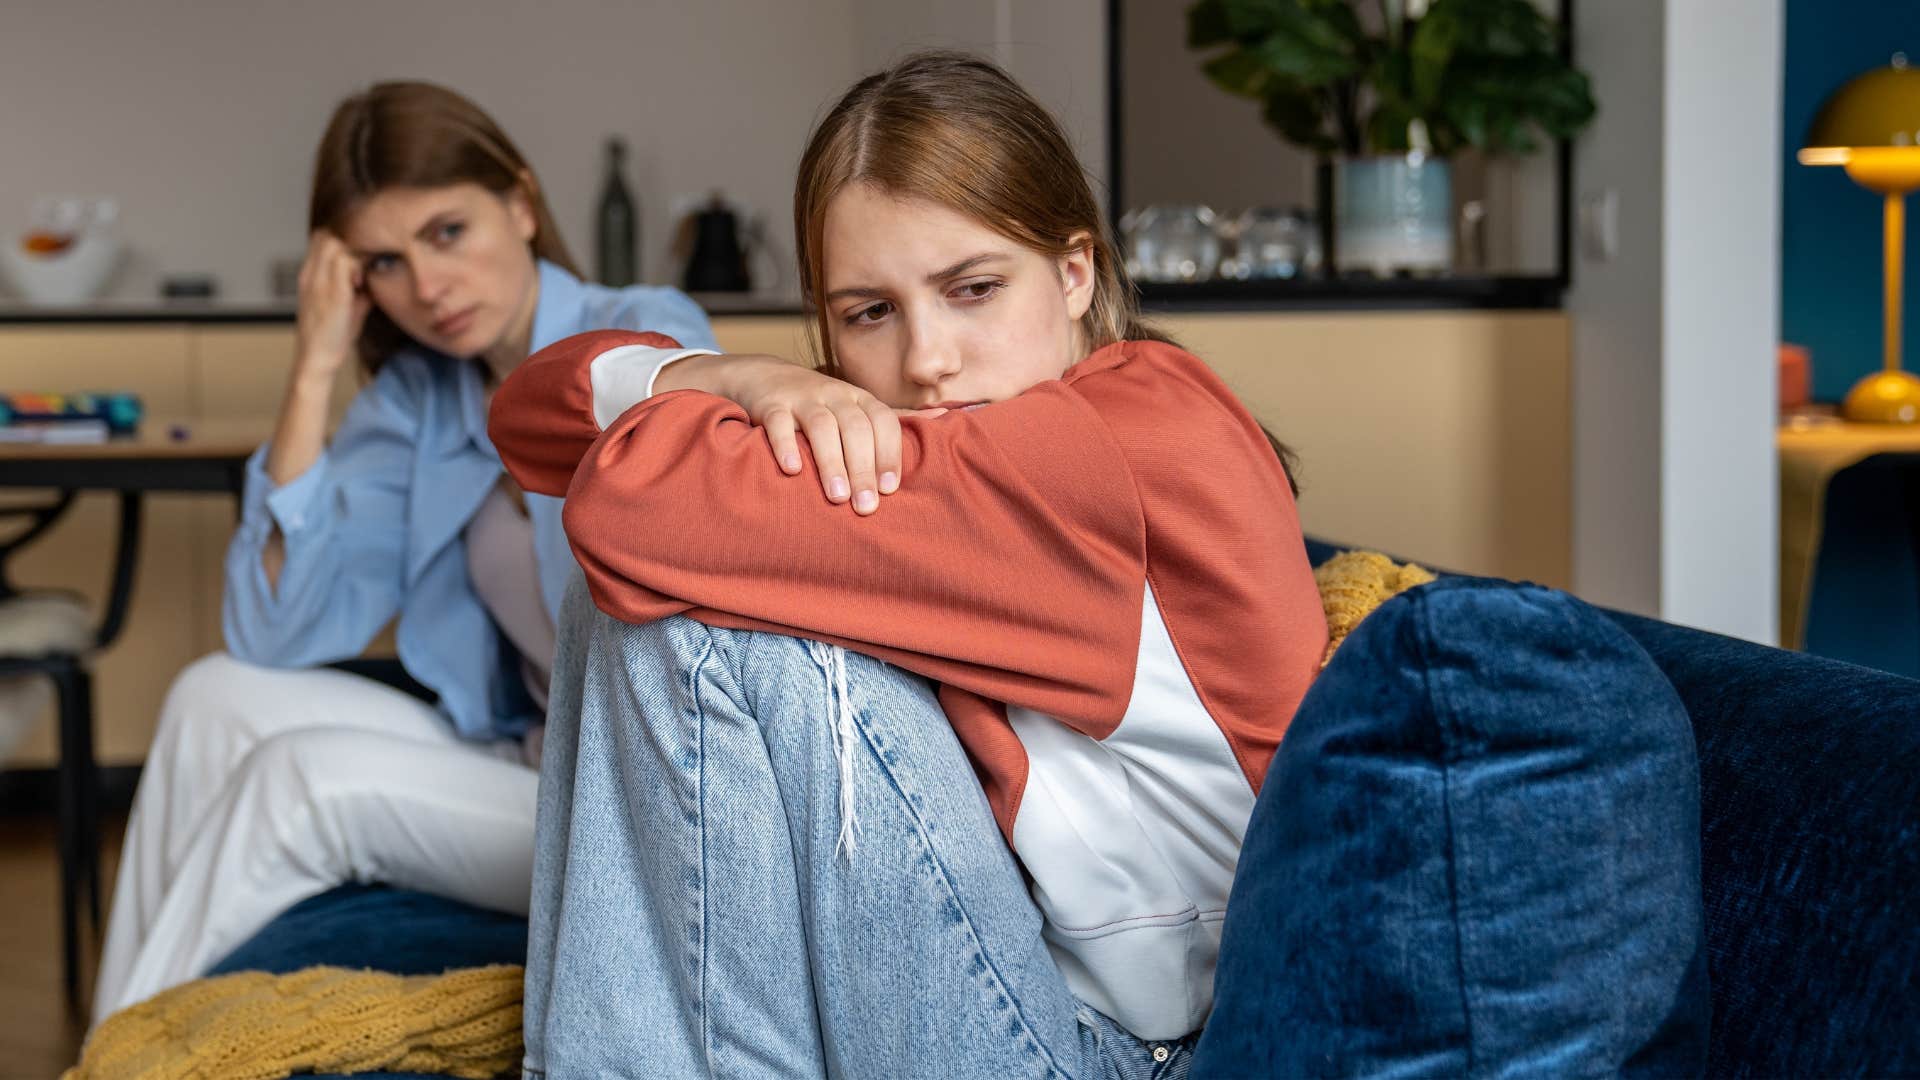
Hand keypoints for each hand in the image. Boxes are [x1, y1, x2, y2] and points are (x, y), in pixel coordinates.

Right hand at [292, 230, 371, 383]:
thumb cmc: (332, 335)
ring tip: (366, 274)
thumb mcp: (348, 307)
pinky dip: (359, 267)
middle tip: (368, 259)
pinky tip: (364, 285)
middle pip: (327, 236)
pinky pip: (345, 263)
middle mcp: (311, 275)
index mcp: (310, 276)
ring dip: (357, 254)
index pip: (321, 239)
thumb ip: (359, 290)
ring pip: (336, 245)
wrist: (317, 359)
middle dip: (352, 242)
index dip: (343, 239)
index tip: (363, 252)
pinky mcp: (332, 293)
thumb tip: (376, 278)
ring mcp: (319, 282)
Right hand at [662, 354, 943, 514]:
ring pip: (822, 427)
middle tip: (866, 506)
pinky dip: (786, 445)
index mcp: (859, 399)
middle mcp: (835, 395)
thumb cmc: (819, 402)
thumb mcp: (855, 406)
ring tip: (836, 496)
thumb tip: (944, 419)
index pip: (883, 422)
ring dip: (831, 461)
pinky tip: (793, 470)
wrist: (764, 375)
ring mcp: (802, 398)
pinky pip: (778, 423)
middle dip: (863, 468)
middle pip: (856, 429)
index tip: (890, 489)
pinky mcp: (771, 405)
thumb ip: (891, 419)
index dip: (889, 454)